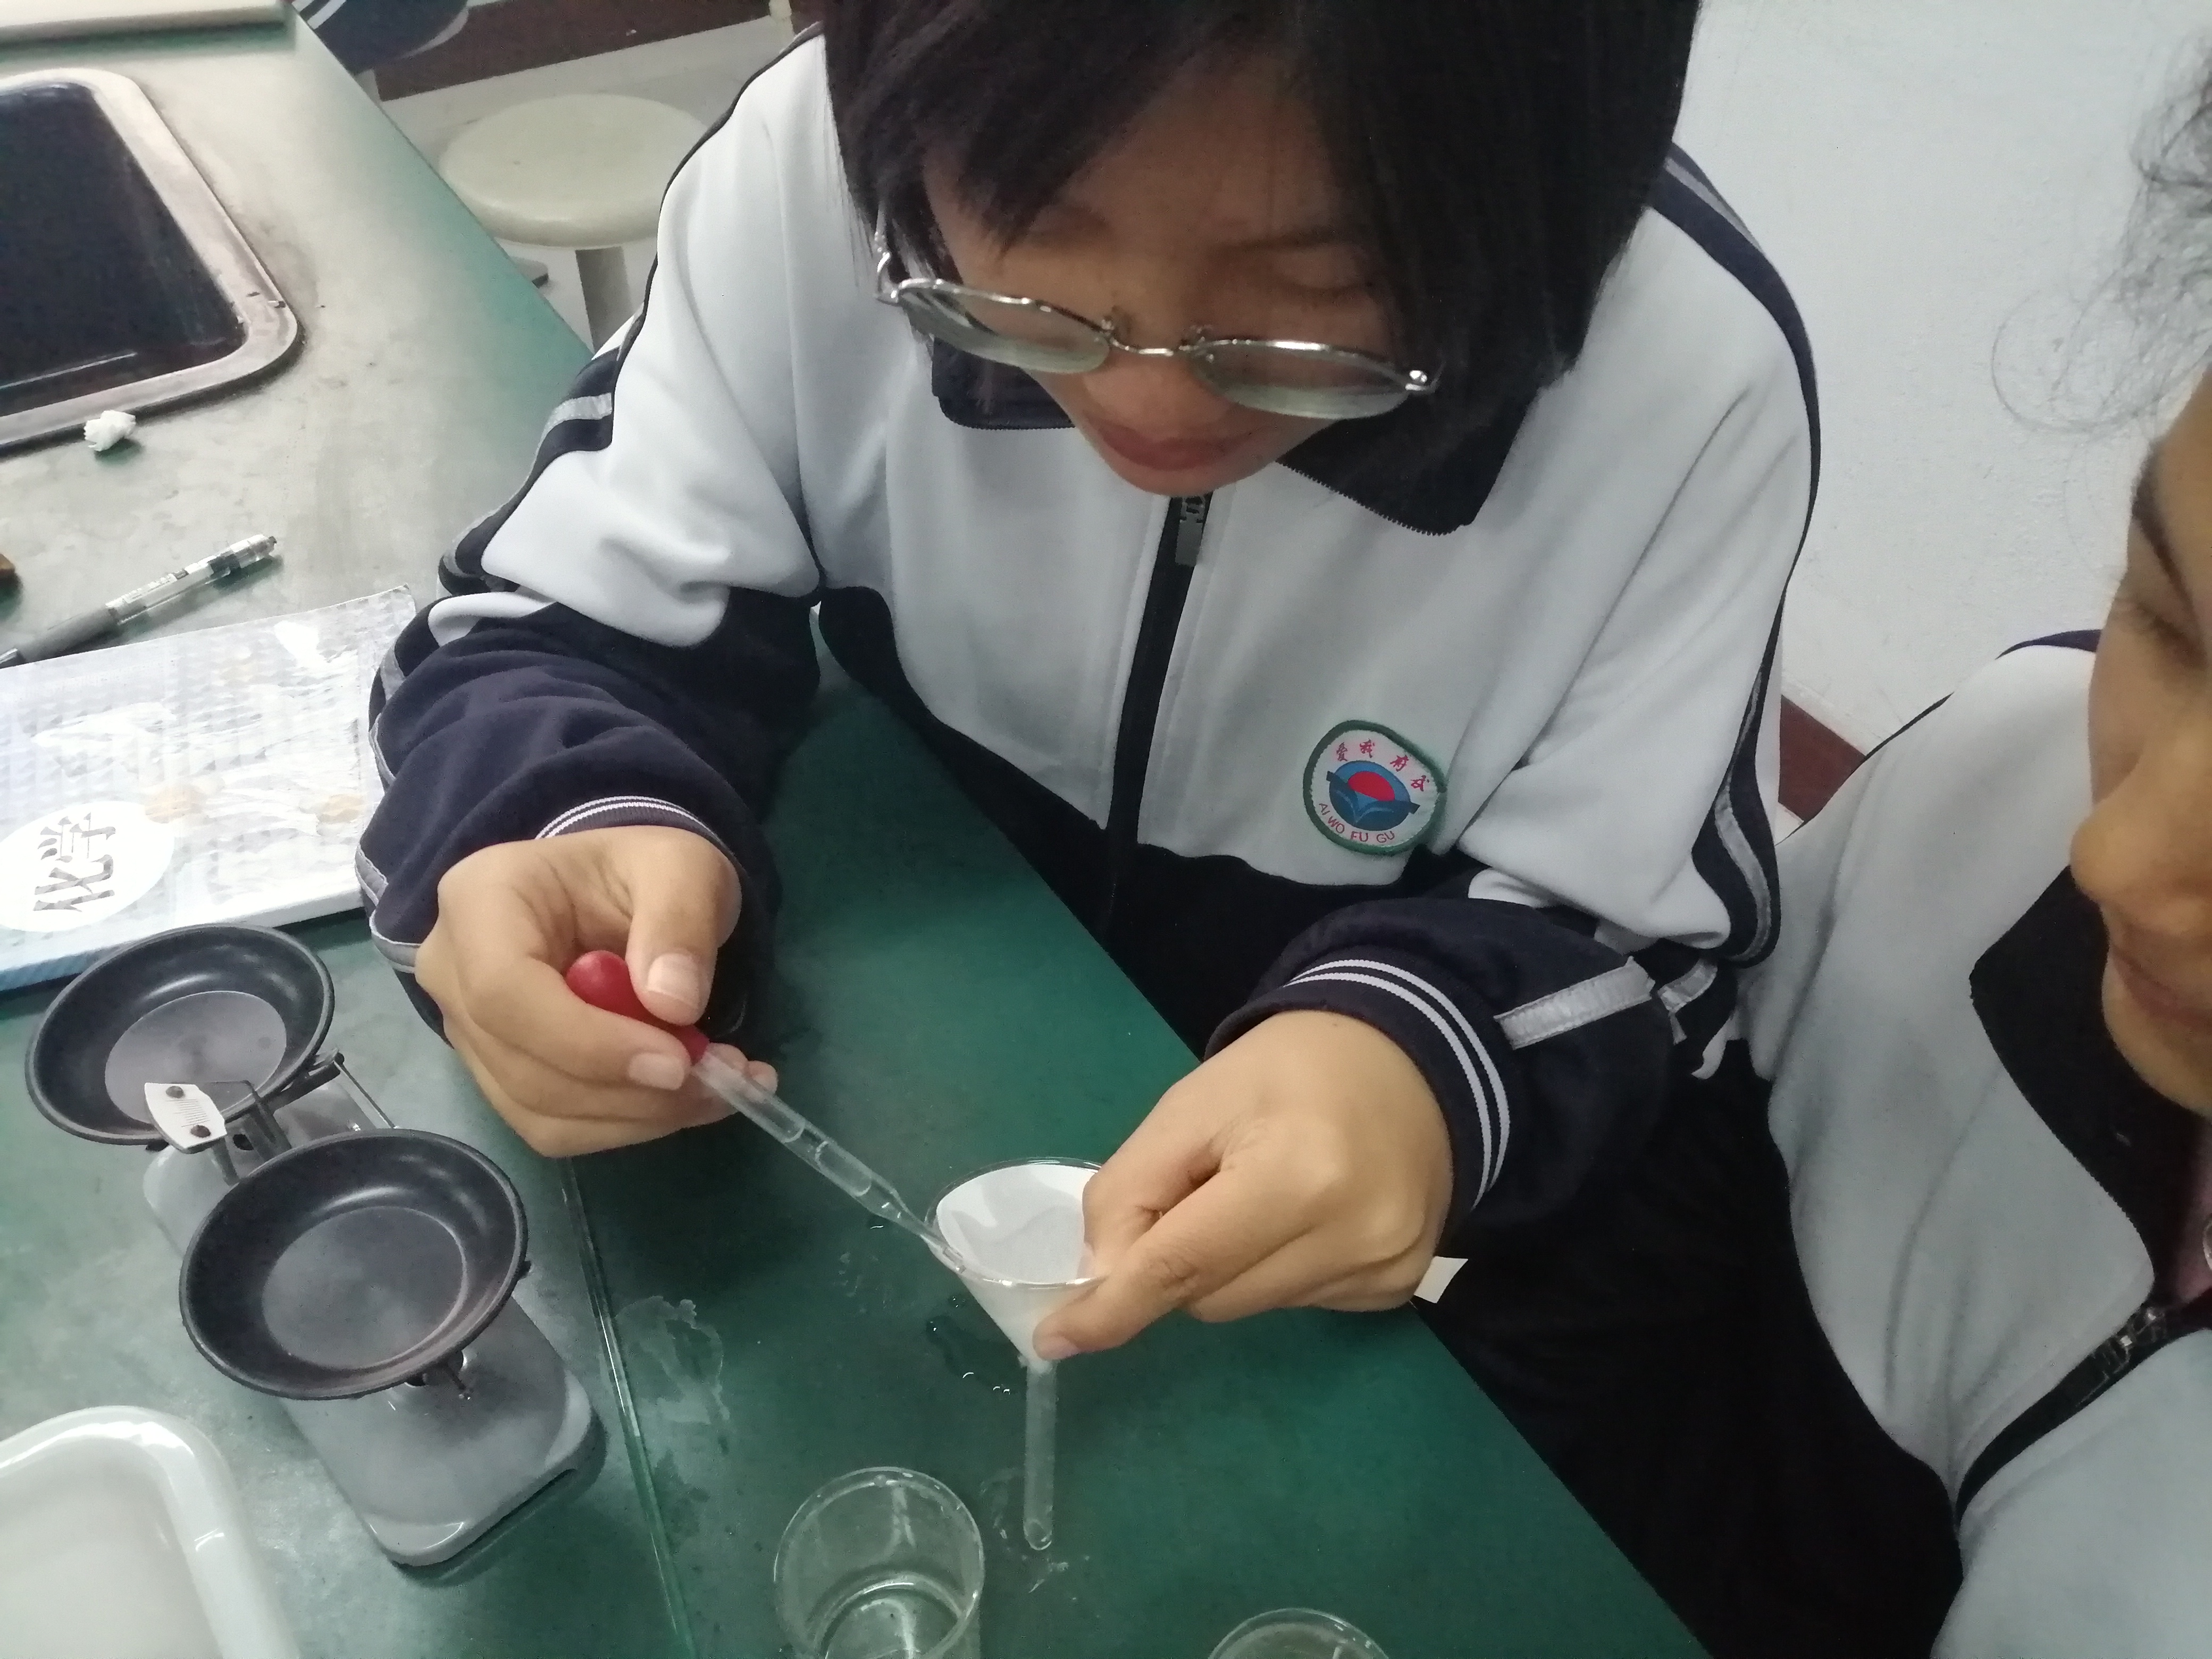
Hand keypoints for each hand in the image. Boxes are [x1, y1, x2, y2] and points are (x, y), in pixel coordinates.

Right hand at [414, 826, 775, 1156]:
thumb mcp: (680, 867)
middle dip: (629, 1088)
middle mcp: (452, 971)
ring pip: (539, 1110)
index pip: (504, 991)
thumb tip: (673, 1004)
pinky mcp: (499, 1074)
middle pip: (522, 1065)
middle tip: (722, 1080)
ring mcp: (467, 1030)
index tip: (676, 1062)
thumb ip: (680, 921)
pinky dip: (627, 1124)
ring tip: (718, 1087)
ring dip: (637, 1115)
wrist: (618, 894)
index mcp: (480, 900)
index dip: (587, 1041)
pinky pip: (554, 1126)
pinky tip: (686, 1100)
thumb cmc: (640, 871)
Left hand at [1032, 1010, 1451, 1357]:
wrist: (1414, 1059)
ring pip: (1250, 1307)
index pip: (1182, 1264)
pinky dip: (1275, 1269)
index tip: (1055, 1337)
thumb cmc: (1290, 1070)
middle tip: (1198, 1189)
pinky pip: (1297, 1303)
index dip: (1112, 1305)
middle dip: (1178, 1259)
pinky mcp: (1397, 1286)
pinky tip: (1303, 1215)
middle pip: (1210, 1295)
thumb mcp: (1192, 1105)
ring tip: (1261, 1191)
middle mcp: (1352, 1236)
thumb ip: (1132, 1191)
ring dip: (1228, 1266)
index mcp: (1298, 1174)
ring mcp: (1383, 1269)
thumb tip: (1097, 1277)